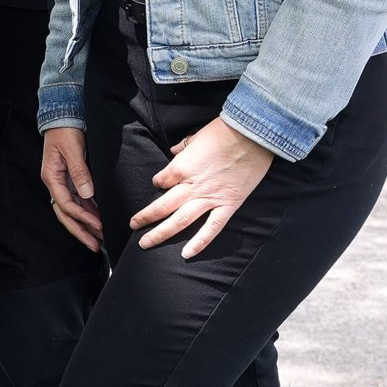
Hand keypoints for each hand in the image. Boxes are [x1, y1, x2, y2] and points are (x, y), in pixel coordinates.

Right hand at [40, 126, 101, 249]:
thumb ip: (79, 172)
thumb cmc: (66, 131)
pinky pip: (78, 201)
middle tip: (95, 245)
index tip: (98, 226)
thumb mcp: (73, 149)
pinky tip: (98, 220)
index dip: (83, 217)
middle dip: (80, 231)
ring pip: (71, 210)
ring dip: (84, 224)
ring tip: (99, 238)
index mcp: (52, 177)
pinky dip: (87, 212)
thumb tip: (87, 193)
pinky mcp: (70, 179)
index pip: (66, 204)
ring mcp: (61, 182)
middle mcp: (55, 183)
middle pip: (65, 214)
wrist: (63, 117)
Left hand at [133, 117, 274, 257]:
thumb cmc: (223, 132)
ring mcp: (209, 198)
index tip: (159, 184)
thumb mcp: (195, 136)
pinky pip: (212, 227)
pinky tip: (186, 254)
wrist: (253, 135)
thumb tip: (175, 151)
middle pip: (162, 206)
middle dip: (145, 217)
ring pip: (180, 220)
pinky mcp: (228, 204)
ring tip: (145, 243)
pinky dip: (199, 242)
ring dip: (161, 233)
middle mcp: (191, 186)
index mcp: (180, 168)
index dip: (157, 183)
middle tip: (132, 226)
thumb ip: (183, 147)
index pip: (160, 181)